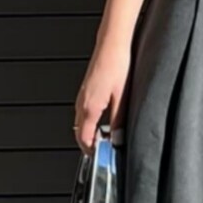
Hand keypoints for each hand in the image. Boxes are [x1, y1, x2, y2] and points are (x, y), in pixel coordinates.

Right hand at [73, 36, 131, 155]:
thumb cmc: (117, 65)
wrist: (111, 44)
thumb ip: (118, 120)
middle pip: (80, 132)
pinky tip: (105, 121)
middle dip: (91, 144)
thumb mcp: (122, 97)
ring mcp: (82, 96)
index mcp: (89, 107)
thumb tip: (117, 138)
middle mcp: (82, 103)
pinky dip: (91, 122)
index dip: (91, 151)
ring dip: (91, 133)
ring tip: (108, 138)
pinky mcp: (86, 90)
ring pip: (81, 123)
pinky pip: (84, 112)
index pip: (84, 138)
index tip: (101, 158)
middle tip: (105, 151)